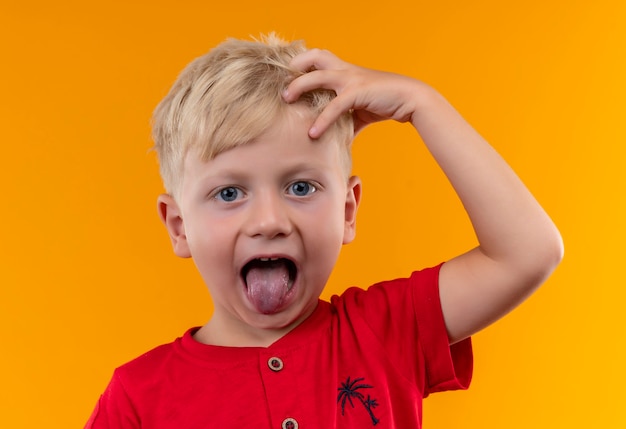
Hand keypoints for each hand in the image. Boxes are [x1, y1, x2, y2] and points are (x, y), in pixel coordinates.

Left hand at [283, 49, 422, 137]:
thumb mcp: (359, 113)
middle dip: (295, 66)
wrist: (410, 99)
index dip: (302, 64)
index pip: (318, 59)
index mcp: (345, 70)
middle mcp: (345, 70)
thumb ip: (344, 122)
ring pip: (318, 76)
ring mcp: (351, 79)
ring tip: (286, 99)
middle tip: (283, 84)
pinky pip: (334, 106)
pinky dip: (322, 120)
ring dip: (299, 86)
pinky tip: (313, 133)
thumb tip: (334, 141)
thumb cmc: (384, 103)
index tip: (288, 78)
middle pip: (314, 56)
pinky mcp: (357, 92)